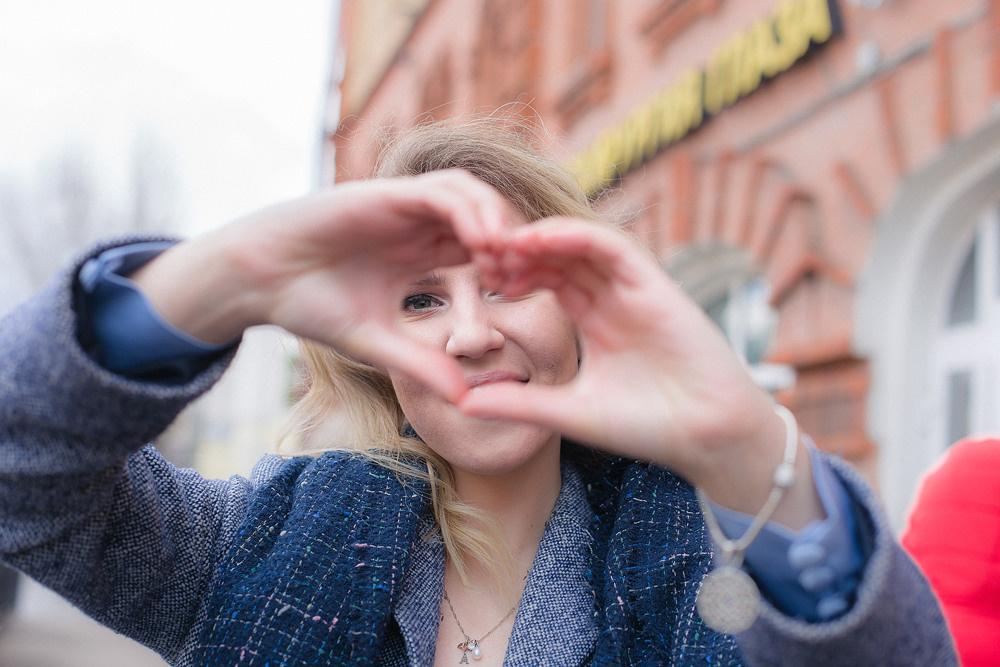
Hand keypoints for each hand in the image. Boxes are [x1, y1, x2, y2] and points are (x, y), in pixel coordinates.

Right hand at [130, 170, 518, 400]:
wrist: (257, 280)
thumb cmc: (309, 306)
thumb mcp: (377, 343)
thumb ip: (421, 364)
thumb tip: (466, 399)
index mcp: (421, 253)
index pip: (482, 250)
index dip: (509, 269)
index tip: (527, 298)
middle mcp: (418, 225)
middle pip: (486, 218)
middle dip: (514, 243)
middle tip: (533, 276)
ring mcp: (403, 206)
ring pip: (472, 196)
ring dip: (499, 222)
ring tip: (512, 259)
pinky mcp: (386, 194)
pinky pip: (442, 191)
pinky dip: (470, 210)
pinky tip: (484, 241)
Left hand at [460, 218, 807, 515]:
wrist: (708, 437)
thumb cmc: (648, 426)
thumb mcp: (568, 412)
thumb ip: (520, 403)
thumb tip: (462, 404)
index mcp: (595, 320)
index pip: (548, 280)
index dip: (513, 274)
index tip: (477, 279)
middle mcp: (613, 297)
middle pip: (559, 256)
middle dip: (519, 251)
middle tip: (479, 252)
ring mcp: (634, 288)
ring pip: (581, 244)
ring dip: (540, 238)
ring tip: (499, 242)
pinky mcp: (655, 284)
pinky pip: (611, 246)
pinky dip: (574, 236)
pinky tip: (537, 239)